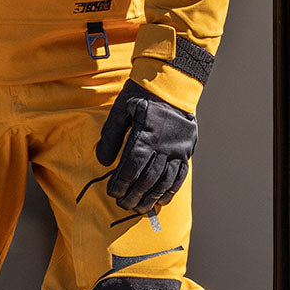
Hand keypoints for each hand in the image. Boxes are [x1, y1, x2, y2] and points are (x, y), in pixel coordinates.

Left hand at [95, 80, 196, 212]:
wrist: (172, 82)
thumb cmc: (141, 94)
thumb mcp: (121, 109)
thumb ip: (111, 135)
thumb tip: (102, 161)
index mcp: (146, 134)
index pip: (131, 167)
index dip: (121, 183)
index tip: (113, 193)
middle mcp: (164, 145)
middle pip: (147, 178)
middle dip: (133, 195)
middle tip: (123, 205)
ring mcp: (178, 149)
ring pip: (165, 181)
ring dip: (151, 197)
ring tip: (139, 208)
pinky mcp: (187, 150)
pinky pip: (180, 175)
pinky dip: (170, 190)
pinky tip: (161, 200)